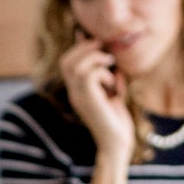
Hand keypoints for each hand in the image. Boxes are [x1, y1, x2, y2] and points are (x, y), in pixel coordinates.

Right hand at [60, 37, 135, 156]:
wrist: (117, 143)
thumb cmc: (118, 119)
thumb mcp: (114, 91)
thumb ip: (109, 75)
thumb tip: (110, 55)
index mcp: (77, 89)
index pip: (66, 62)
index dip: (79, 47)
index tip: (97, 40)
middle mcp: (74, 92)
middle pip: (66, 61)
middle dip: (85, 48)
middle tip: (104, 48)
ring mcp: (79, 97)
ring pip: (77, 66)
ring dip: (96, 58)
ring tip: (110, 64)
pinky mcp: (89, 101)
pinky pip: (89, 75)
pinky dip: (103, 73)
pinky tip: (112, 83)